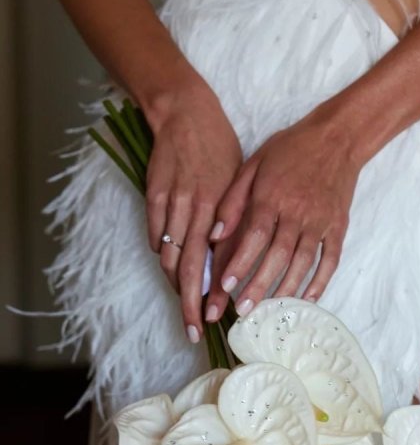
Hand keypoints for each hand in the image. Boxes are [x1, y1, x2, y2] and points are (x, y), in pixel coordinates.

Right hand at [144, 80, 242, 341]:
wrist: (187, 113)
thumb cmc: (221, 148)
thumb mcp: (240, 183)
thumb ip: (236, 221)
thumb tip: (233, 259)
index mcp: (222, 209)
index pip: (217, 263)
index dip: (212, 294)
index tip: (213, 320)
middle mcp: (197, 211)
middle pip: (189, 269)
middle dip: (190, 304)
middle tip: (192, 330)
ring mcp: (172, 204)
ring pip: (170, 255)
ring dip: (175, 283)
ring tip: (184, 303)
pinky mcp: (153, 195)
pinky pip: (155, 234)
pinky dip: (161, 252)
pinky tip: (169, 265)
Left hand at [203, 108, 360, 323]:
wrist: (337, 137)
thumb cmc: (290, 149)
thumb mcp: (254, 164)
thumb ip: (233, 199)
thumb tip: (215, 234)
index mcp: (273, 195)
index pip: (255, 235)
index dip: (240, 262)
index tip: (225, 286)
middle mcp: (298, 212)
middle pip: (278, 255)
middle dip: (260, 284)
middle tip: (244, 309)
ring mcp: (321, 221)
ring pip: (303, 262)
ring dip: (286, 288)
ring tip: (270, 310)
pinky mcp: (338, 227)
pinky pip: (330, 260)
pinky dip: (320, 281)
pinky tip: (308, 299)